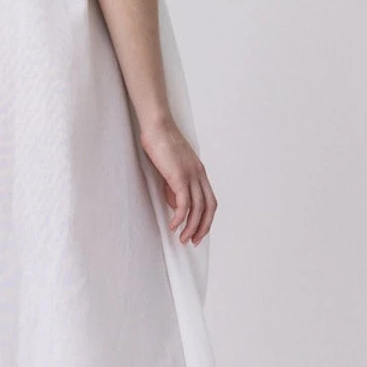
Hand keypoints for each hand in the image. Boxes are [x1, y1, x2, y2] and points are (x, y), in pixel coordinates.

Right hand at [137, 115, 216, 244]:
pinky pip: (183, 202)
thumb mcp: (171, 168)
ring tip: (183, 238)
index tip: (198, 231)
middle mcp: (199, 175)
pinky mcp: (179, 176)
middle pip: (209, 208)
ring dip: (191, 226)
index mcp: (199, 172)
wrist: (157, 126)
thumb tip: (175, 204)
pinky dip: (180, 217)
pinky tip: (174, 225)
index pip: (210, 201)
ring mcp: (191, 175)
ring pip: (198, 208)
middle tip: (194, 240)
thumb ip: (174, 186)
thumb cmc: (161, 143)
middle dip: (203, 227)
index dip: (206, 219)